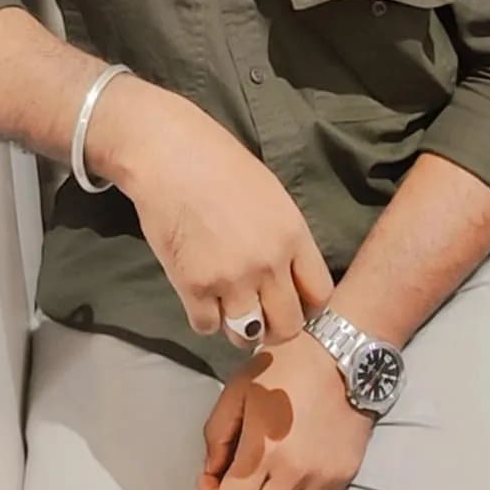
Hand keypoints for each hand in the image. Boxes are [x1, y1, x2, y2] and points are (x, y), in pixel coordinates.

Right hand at [93, 78, 332, 344]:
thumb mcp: (271, 195)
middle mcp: (269, 263)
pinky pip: (207, 327)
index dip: (307, 305)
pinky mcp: (193, 286)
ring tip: (230, 310)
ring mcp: (231, 278)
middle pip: (288, 325)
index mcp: (293, 235)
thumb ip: (284, 238)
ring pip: (247, 334)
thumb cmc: (219, 163)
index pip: (320, 295)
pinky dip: (205, 318)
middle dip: (276, 325)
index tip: (292, 301)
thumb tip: (287, 275)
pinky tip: (201, 297)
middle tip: (261, 314)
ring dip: (240, 328)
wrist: (170, 154)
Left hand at [198, 333, 372, 489]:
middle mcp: (294, 474)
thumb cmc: (285, 364)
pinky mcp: (343, 478)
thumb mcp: (238, 388)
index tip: (214, 478)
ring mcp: (322, 480)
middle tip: (240, 481)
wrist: (342, 354)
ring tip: (268, 476)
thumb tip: (213, 471)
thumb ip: (217, 434)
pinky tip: (295, 466)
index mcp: (263, 450)